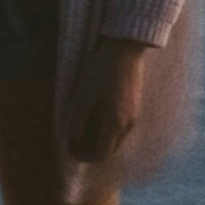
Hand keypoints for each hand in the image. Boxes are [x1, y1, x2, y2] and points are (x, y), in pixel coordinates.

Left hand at [64, 37, 151, 165]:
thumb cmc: (102, 70)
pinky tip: (95, 115)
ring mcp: (135, 115)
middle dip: (90, 150)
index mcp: (116, 124)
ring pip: (115, 139)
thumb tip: (71, 142)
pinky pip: (120, 127)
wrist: (126, 47)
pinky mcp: (135, 106)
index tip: (68, 148)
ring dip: (98, 139)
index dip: (83, 156)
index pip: (100, 155)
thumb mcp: (83, 96)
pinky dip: (106, 129)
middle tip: (72, 139)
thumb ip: (77, 122)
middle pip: (109, 150)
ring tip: (81, 126)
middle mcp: (129, 124)